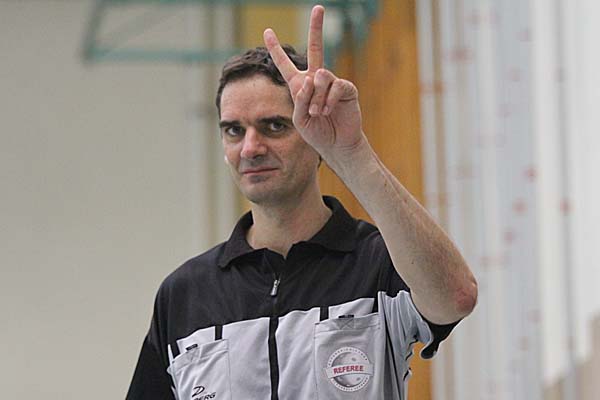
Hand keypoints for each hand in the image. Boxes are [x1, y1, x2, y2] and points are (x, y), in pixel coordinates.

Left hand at [263, 5, 365, 160]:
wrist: (336, 145)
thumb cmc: (316, 133)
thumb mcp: (300, 119)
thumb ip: (300, 100)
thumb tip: (312, 79)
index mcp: (299, 86)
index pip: (285, 64)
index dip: (275, 49)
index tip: (267, 31)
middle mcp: (316, 79)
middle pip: (316, 48)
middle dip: (317, 27)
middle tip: (319, 8)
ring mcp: (332, 83)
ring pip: (321, 76)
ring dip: (317, 97)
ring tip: (318, 112)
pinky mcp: (346, 89)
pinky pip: (335, 86)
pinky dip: (329, 100)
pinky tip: (328, 111)